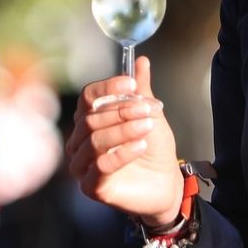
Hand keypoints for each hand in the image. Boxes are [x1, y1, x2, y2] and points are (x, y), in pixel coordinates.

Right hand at [66, 57, 182, 226]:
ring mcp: (82, 165)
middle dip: (122, 111)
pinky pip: (101, 165)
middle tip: (148, 109)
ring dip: (124, 130)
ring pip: (95, 140)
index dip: (107, 88)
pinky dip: (122, 153)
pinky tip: (141, 146)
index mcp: (88, 121)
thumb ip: (141, 90)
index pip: (87, 98)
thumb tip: (141, 61)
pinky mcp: (91, 187)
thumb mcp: (149, 115)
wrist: (167, 183)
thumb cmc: (154, 150)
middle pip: (91, 119)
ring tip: (147, 126)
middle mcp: (79, 142)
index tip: (131, 84)